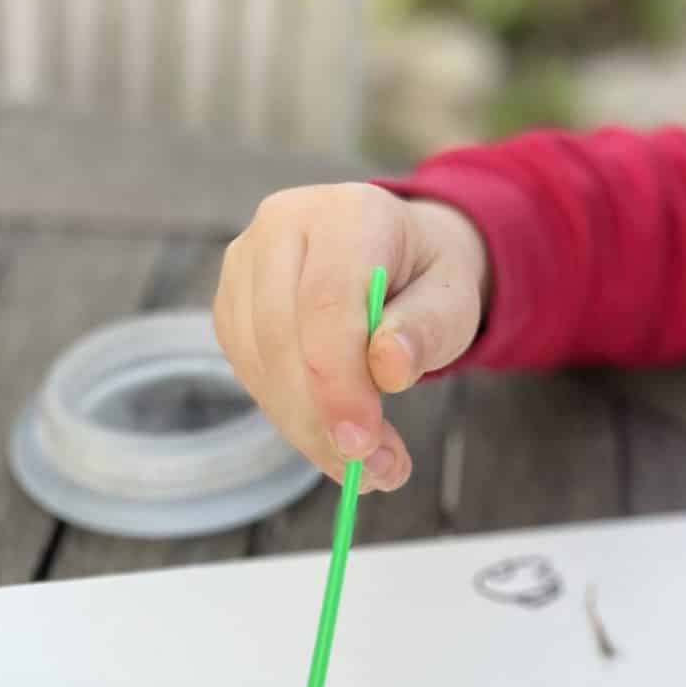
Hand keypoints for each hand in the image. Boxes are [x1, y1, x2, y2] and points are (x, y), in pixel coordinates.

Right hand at [213, 184, 489, 489]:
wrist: (399, 256)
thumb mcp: (454, 299)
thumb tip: (388, 368)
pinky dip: (291, 417)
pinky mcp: (231, 305)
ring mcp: (245, 263)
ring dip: (307, 429)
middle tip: (372, 474)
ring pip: (259, 363)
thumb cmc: (428, 278)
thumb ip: (428, 330)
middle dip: (323, 418)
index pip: (326, 301)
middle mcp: (282, 226)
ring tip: (366, 466)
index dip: (339, 381)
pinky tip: (332, 436)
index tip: (363, 446)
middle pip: (283, 336)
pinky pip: (250, 374)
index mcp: (347, 212)